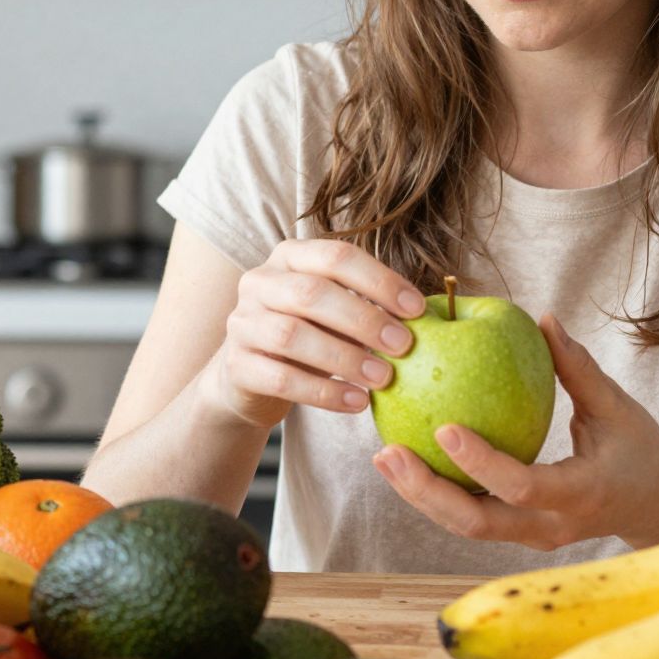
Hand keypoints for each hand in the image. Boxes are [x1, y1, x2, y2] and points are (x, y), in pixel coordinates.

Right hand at [198, 238, 428, 433]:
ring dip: (344, 358)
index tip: (417, 310)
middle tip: (404, 347)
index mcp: (290, 256)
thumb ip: (367, 306)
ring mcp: (241, 323)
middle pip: (312, 293)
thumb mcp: (335, 312)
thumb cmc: (309, 335)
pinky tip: (356, 402)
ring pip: (292, 336)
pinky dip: (323, 392)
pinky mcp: (236, 365)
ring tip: (383, 379)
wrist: (251, 375)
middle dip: (364, 320)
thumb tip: (422, 317)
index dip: (379, 280)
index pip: (336, 256)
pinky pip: (280, 378)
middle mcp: (259, 282)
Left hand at [371, 314, 658, 550]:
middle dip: (427, 492)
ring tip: (383, 457)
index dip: (481, 462)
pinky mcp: (519, 534)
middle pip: (478, 523)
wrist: (658, 508)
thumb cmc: (641, 450)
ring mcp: (533, 537)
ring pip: (466, 528)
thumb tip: (544, 318)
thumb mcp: (618, 408)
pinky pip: (471, 518)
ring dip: (420, 496)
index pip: (523, 486)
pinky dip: (436, 494)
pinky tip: (405, 463)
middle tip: (387, 451)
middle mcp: (552, 526)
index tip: (444, 426)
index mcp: (582, 494)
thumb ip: (579, 368)